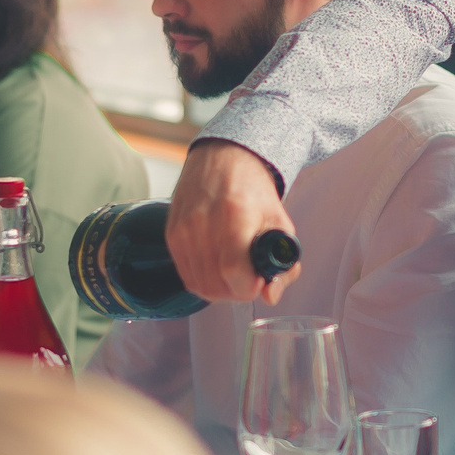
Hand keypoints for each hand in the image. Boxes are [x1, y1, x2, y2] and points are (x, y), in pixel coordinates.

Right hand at [167, 140, 298, 304]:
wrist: (221, 158)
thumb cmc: (253, 190)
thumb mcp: (280, 224)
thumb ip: (284, 265)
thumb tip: (270, 296)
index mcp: (234, 217)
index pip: (237, 274)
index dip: (253, 286)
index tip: (260, 278)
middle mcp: (202, 224)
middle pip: (218, 287)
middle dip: (239, 290)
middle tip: (250, 276)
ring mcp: (183, 231)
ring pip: (201, 287)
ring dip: (222, 289)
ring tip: (235, 270)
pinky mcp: (171, 236)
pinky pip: (187, 276)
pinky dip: (205, 280)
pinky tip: (218, 265)